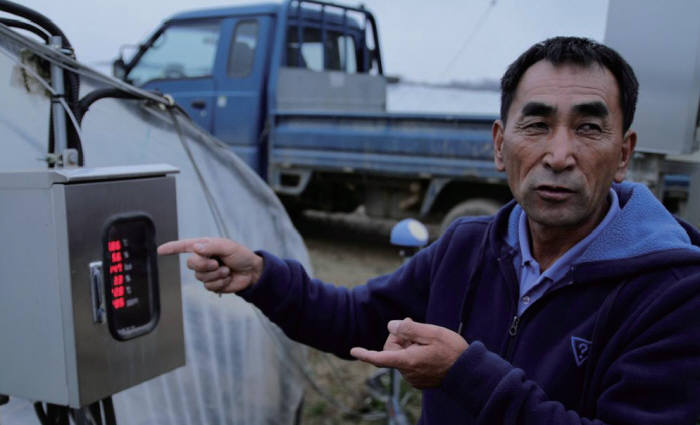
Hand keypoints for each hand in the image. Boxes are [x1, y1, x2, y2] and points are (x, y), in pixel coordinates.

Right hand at [158, 237, 262, 293]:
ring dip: (216, 274)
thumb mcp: (228, 246)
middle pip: (191, 264)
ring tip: (226, 270)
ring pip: (200, 276)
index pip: (184, 246)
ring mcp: (206, 272)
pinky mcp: (212, 284)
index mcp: (205, 246)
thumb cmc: (241, 255)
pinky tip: (227, 278)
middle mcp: (203, 259)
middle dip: (204, 265)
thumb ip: (212, 246)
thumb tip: (196, 248)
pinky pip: (209, 286)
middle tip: (217, 263)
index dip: (171, 248)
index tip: (160, 250)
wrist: (251, 272)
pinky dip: (220, 283)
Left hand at [350, 318, 467, 388]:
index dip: (365, 354)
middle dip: (399, 336)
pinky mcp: (420, 381)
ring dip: (408, 344)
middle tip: (412, 322)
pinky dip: (414, 354)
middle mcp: (408, 373)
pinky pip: (410, 364)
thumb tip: (391, 326)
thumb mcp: (431, 333)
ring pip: (401, 356)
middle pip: (392, 350)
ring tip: (426, 339)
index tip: (353, 351)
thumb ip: (408, 329)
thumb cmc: (452, 350)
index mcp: (408, 361)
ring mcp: (414, 379)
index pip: (380, 358)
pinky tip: (428, 349)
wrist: (469, 372)